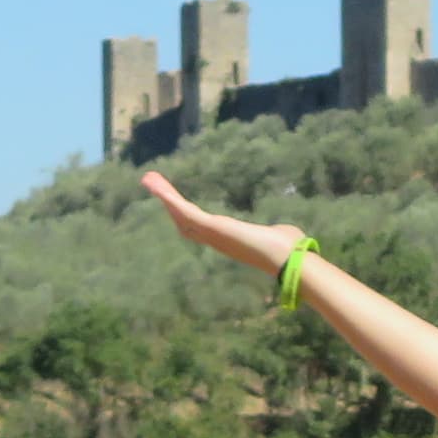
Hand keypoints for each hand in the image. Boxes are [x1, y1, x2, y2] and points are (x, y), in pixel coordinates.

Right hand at [136, 169, 302, 277]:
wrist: (288, 258)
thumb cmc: (289, 250)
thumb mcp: (278, 235)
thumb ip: (277, 233)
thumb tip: (289, 233)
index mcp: (227, 240)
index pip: (199, 227)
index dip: (184, 215)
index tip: (174, 203)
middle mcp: (215, 240)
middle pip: (183, 221)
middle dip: (168, 203)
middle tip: (152, 184)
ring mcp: (211, 234)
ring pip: (180, 214)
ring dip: (164, 196)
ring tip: (148, 179)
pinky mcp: (212, 228)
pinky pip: (185, 211)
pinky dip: (169, 197)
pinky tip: (156, 184)